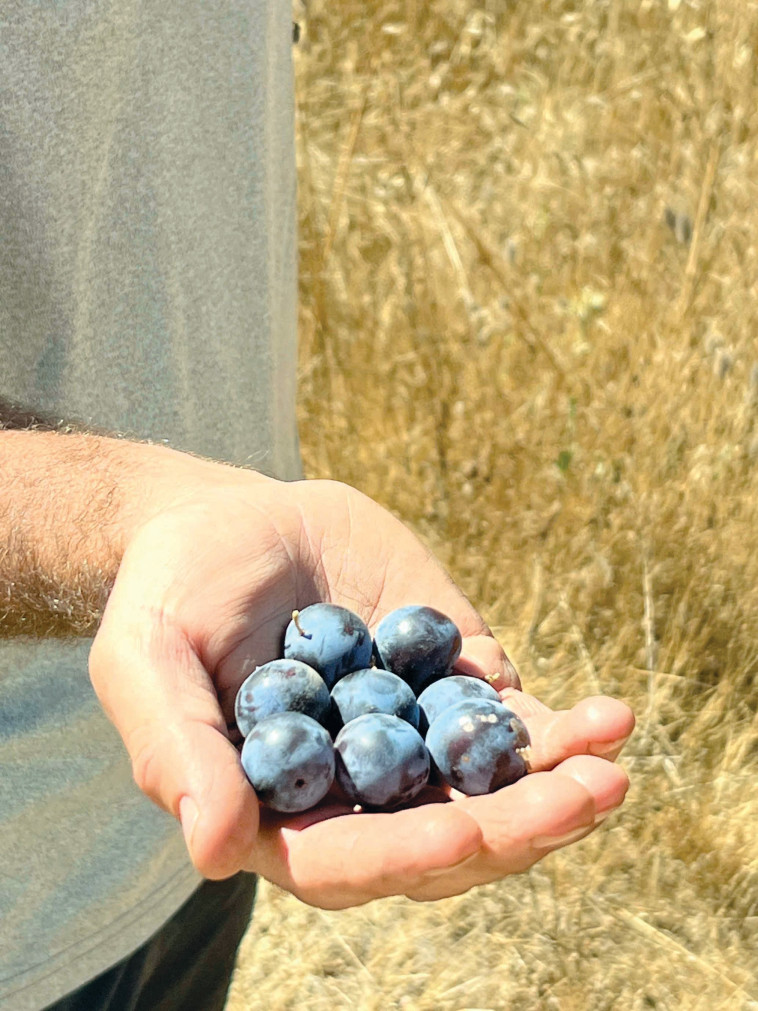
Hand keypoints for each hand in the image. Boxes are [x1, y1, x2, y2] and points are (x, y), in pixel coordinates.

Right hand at [90, 469, 632, 906]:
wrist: (231, 521)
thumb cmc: (172, 592)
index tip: (464, 832)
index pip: (342, 861)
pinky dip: (560, 728)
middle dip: (513, 829)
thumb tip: (214, 851)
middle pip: (441, 840)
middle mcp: (354, 793)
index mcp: (279, 810)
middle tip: (581, 798)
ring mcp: (410, 740)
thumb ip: (174, 749)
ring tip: (609, 765)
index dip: (402, 857)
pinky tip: (609, 715)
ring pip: (491, 792)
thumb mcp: (147, 658)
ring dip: (556, 789)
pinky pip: (510, 722)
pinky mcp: (449, 684)